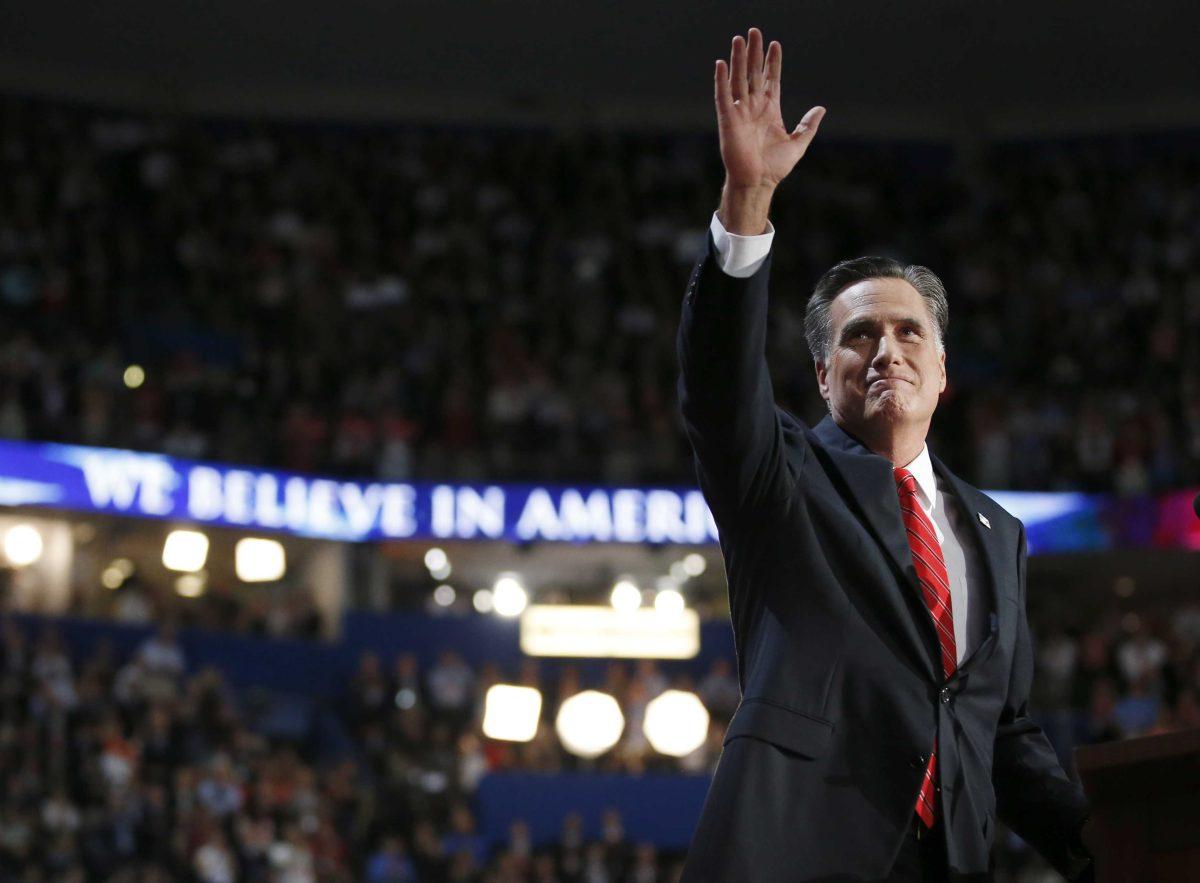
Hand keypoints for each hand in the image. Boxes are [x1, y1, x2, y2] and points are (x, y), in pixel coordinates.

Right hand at [714, 28, 824, 193]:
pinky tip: (722, 63)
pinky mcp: (728, 120)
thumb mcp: (798, 143)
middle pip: (753, 73)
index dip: (772, 62)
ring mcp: (740, 112)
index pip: (770, 79)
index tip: (774, 45)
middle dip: (754, 53)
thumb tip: (821, 108)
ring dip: (738, 59)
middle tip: (754, 32)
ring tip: (739, 39)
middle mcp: (754, 107)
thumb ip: (808, 125)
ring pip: (738, 79)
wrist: (758, 182)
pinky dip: (721, 80)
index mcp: (770, 110)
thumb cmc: (775, 167)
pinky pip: (723, 96)